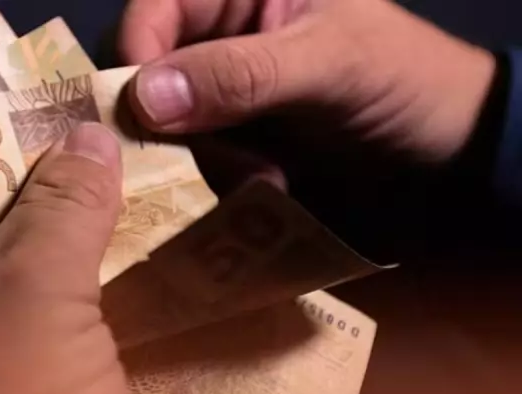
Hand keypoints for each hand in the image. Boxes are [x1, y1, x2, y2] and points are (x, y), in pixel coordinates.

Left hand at [0, 124, 130, 393]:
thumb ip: (60, 212)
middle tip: (94, 163)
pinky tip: (110, 279)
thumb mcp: (33, 301)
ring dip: (58, 257)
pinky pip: (29, 336)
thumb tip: (88, 134)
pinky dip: (66, 309)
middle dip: (34, 207)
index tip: (44, 129)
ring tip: (115, 202)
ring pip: (5, 291)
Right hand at [119, 0, 495, 165]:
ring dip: (199, 159)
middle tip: (200, 161)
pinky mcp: (232, 141)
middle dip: (166, 123)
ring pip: (164, 125)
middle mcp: (221, 35)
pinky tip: (260, 186)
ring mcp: (223, 93)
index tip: (140, 121)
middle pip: (146, 73)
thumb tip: (144, 99)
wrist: (448, 151)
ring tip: (256, 176)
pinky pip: (192, 159)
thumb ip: (240, 74)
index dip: (135, 60)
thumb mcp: (330, 63)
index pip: (154, 11)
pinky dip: (214, 179)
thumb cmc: (404, 80)